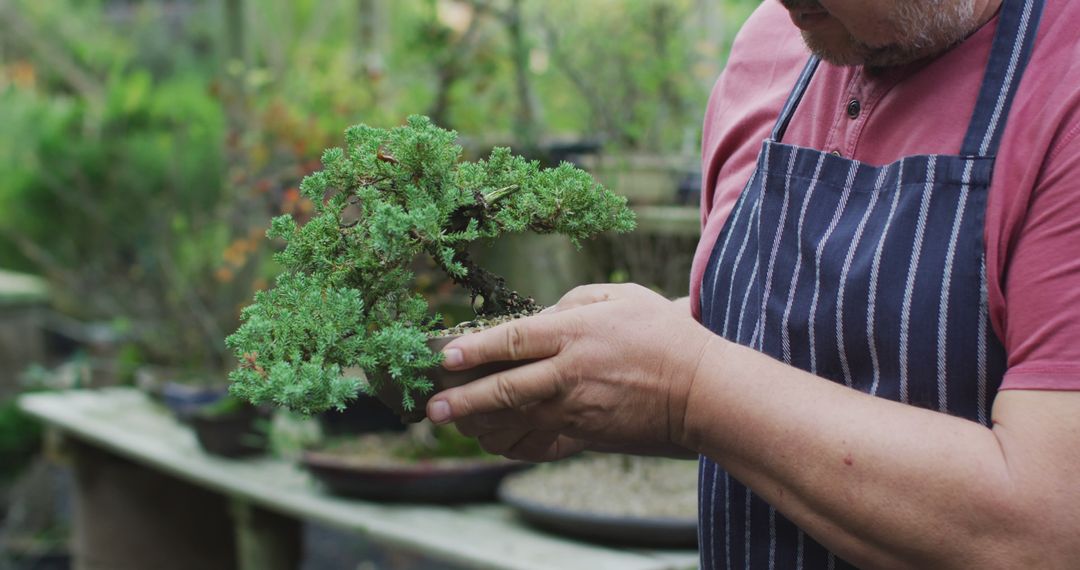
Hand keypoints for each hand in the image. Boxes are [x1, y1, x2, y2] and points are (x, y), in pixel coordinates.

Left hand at [426, 283, 715, 460]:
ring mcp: (577, 408)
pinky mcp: (586, 434)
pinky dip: (512, 442)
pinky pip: (539, 441)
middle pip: (505, 388)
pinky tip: (494, 439)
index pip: (513, 340)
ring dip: (480, 422)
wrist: (701, 391)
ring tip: (453, 422)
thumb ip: (576, 301)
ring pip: (516, 419)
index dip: (475, 348)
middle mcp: (569, 373)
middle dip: (464, 399)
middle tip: (432, 407)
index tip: (444, 356)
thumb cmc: (664, 336)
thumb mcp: (623, 297)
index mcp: (575, 333)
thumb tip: (543, 315)